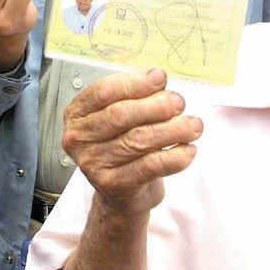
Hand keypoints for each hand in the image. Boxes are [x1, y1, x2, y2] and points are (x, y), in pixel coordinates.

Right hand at [62, 68, 202, 218]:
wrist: (121, 192)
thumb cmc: (121, 144)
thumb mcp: (121, 115)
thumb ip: (134, 95)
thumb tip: (156, 77)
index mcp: (77, 113)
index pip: (103, 92)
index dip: (134, 83)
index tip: (160, 77)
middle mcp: (78, 137)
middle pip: (120, 115)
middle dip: (155, 106)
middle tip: (179, 102)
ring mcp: (92, 163)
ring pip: (137, 140)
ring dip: (171, 130)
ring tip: (193, 125)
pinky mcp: (112, 184)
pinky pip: (148, 167)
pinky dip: (173, 157)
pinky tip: (188, 149)